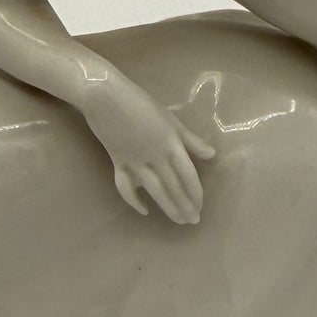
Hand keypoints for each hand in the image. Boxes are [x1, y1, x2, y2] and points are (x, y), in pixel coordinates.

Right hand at [81, 77, 215, 222]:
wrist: (105, 96)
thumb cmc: (141, 103)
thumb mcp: (170, 119)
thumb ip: (191, 140)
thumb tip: (212, 155)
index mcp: (171, 144)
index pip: (188, 175)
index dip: (195, 193)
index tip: (201, 206)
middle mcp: (155, 156)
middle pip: (174, 186)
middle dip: (185, 205)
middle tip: (193, 221)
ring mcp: (135, 162)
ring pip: (155, 190)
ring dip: (168, 207)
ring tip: (178, 221)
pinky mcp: (118, 163)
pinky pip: (126, 187)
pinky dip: (134, 200)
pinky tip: (145, 210)